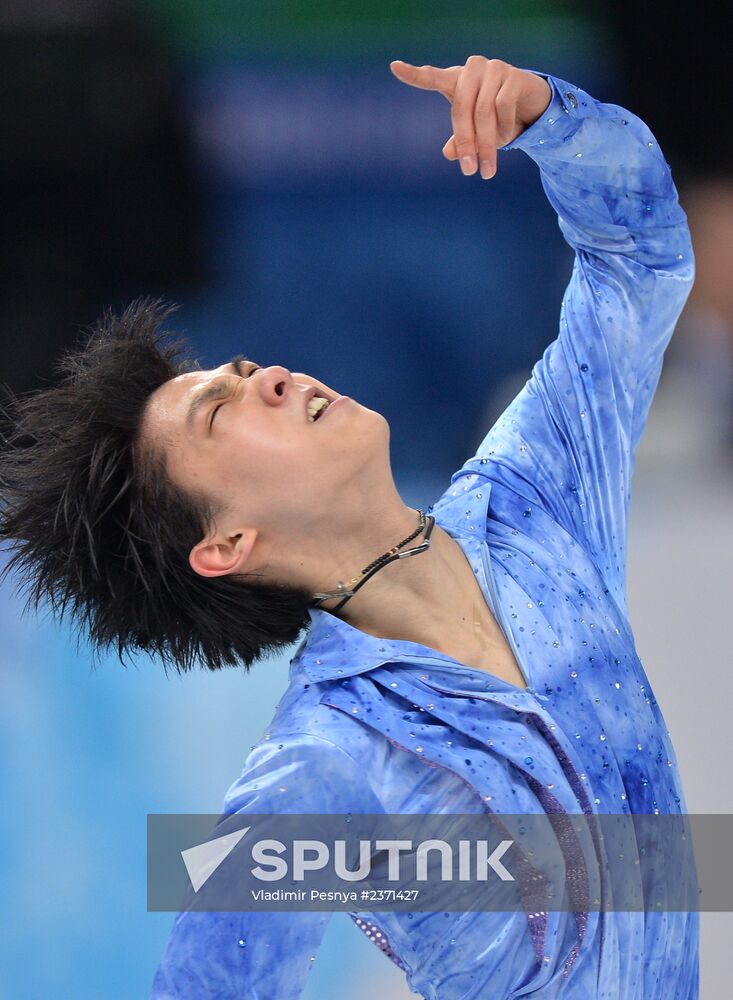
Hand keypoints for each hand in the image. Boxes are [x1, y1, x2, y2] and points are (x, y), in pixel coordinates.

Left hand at [390, 56, 551, 178]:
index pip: (432, 77)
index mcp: (456, 81)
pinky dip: (505, 128)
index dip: (414, 74)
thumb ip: (460, 142)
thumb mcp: (475, 133)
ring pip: (484, 113)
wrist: (531, 105)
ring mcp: (493, 69)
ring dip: (488, 144)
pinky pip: (504, 107)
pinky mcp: (514, 75)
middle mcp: (472, 70)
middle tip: (470, 172)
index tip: (394, 67)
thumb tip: (449, 153)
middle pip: (461, 110)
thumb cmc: (495, 118)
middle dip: (467, 144)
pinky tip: (508, 136)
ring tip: (490, 165)